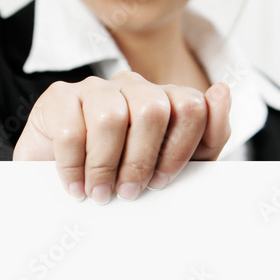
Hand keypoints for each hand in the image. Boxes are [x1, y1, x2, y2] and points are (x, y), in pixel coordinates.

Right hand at [12, 70, 230, 201]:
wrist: (61, 185)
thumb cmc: (122, 176)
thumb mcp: (176, 167)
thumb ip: (209, 135)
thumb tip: (221, 90)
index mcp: (165, 99)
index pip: (192, 107)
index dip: (180, 150)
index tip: (161, 182)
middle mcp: (132, 87)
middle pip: (153, 110)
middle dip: (142, 160)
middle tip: (129, 192)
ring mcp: (94, 88)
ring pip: (112, 118)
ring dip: (105, 166)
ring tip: (99, 192)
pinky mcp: (58, 97)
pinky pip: (72, 129)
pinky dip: (74, 166)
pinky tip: (75, 185)